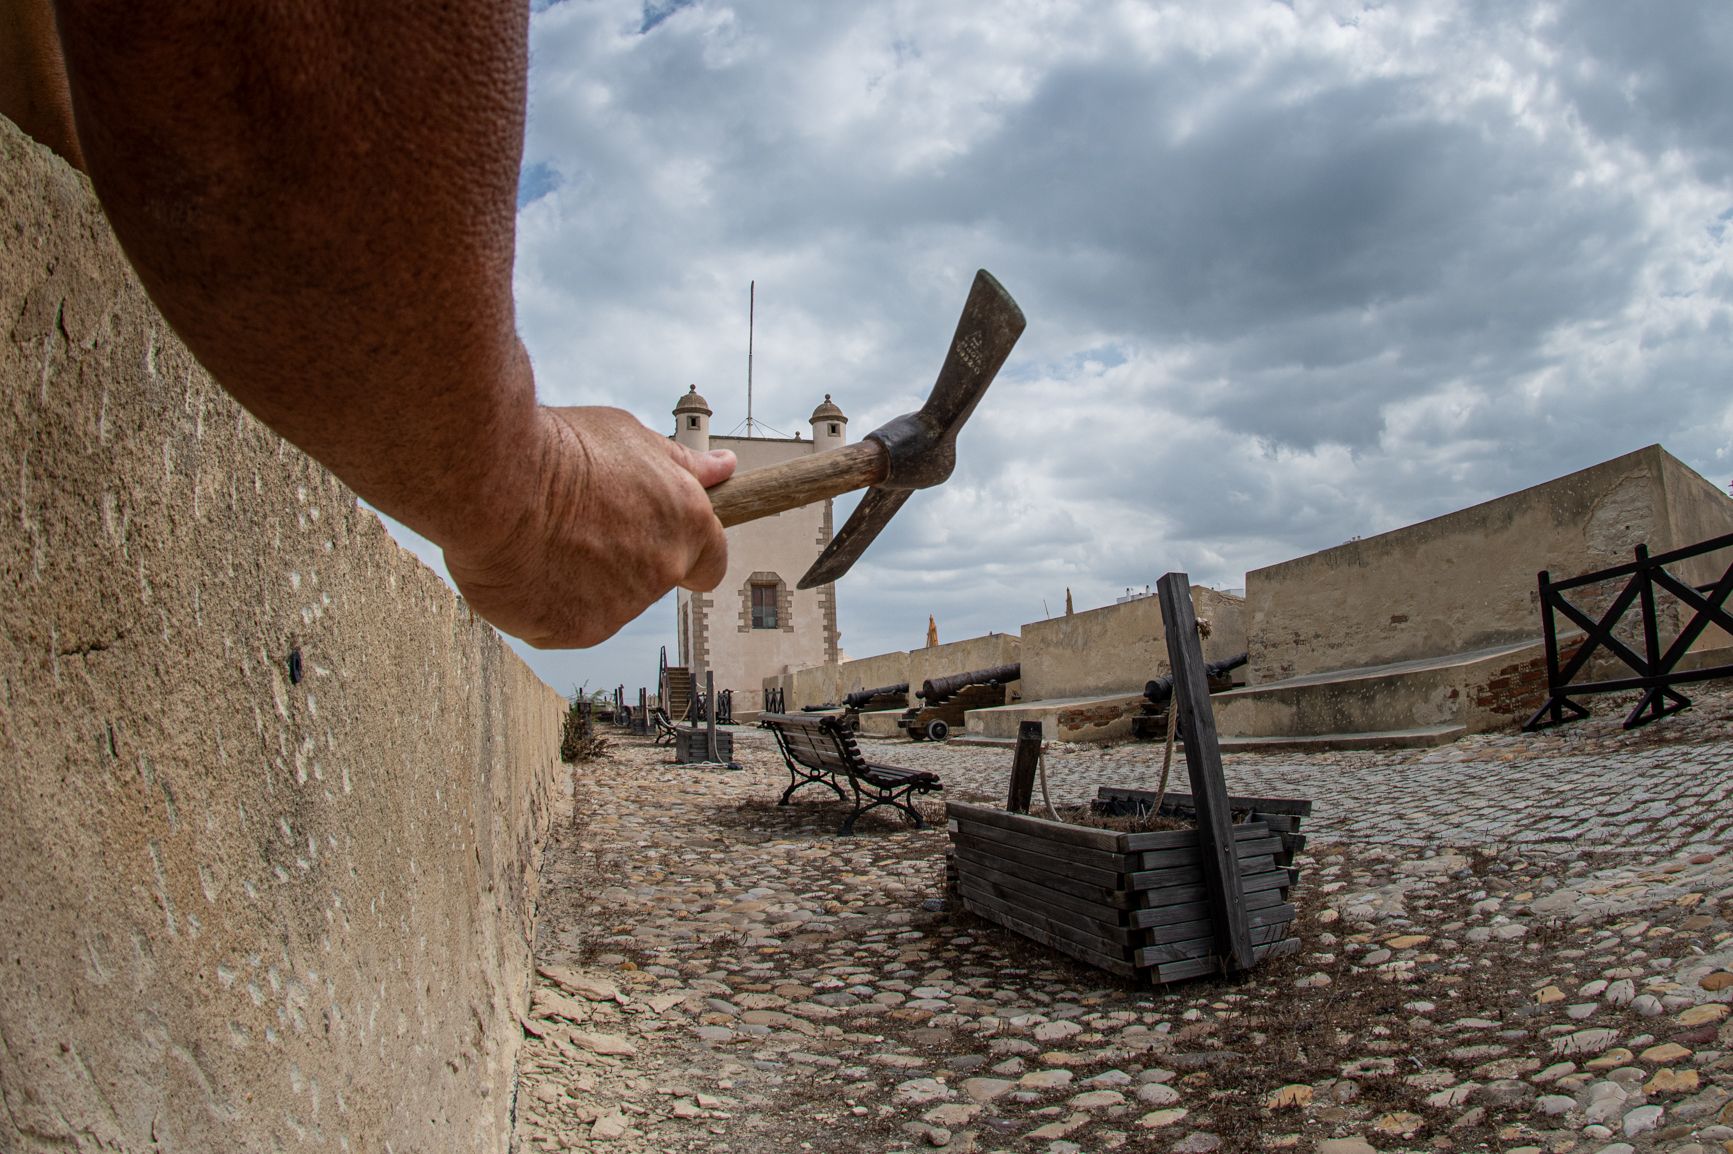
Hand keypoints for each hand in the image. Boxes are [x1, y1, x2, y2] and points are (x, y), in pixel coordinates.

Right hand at [443, 406, 733, 647]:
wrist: (492, 482)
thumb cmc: (560, 448)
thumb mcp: (628, 436)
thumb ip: (681, 464)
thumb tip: (724, 468)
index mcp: (686, 523)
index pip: (712, 562)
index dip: (685, 552)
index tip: (657, 539)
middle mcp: (662, 570)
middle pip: (650, 578)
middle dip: (622, 557)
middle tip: (576, 522)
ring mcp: (621, 607)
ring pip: (604, 601)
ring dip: (580, 578)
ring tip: (541, 534)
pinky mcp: (577, 632)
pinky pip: (562, 622)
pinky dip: (543, 601)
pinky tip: (522, 564)